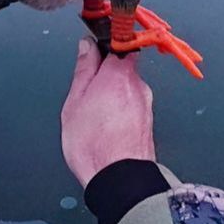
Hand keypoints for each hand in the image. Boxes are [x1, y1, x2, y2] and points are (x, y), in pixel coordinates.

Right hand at [61, 37, 155, 187]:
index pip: (117, 44)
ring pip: (126, 91)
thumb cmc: (93, 143)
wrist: (119, 180)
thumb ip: (84, 69)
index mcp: (119, 73)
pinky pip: (131, 109)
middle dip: (105, 78)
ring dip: (112, 98)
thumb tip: (87, 45)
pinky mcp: (148, 123)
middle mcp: (138, 85)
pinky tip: (106, 130)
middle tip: (85, 96)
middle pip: (121, 69)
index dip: (103, 47)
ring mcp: (146, 105)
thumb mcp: (76, 101)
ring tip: (94, 119)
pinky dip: (120, 114)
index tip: (90, 53)